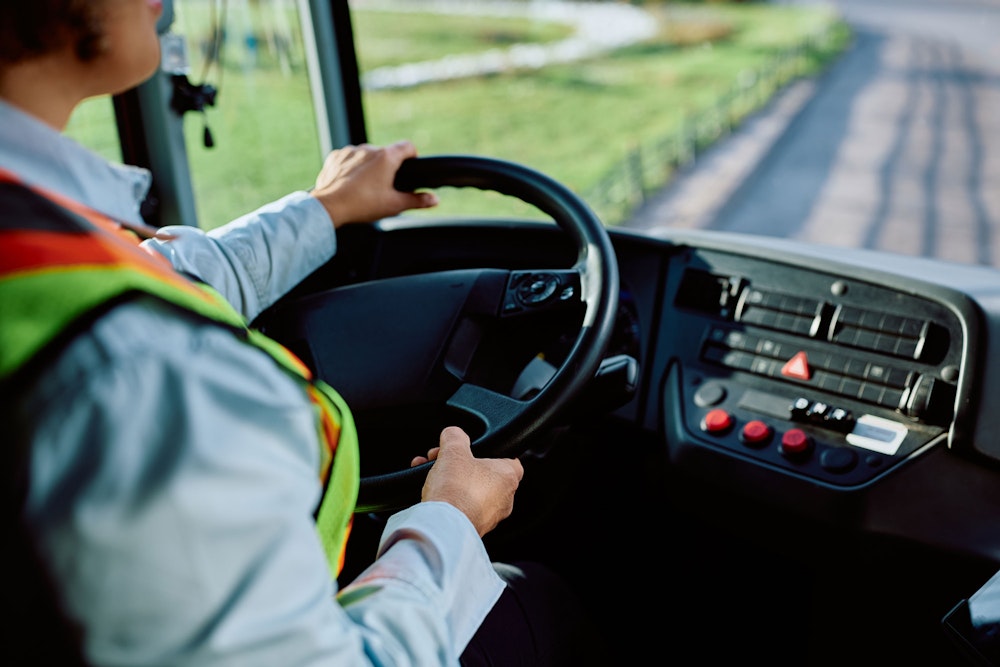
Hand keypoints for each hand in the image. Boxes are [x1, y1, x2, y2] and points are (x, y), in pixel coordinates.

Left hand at [311, 140, 438, 226]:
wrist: (330, 207)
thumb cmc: (362, 205)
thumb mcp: (394, 205)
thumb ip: (417, 200)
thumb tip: (434, 200)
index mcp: (386, 157)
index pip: (408, 146)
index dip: (412, 157)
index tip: (410, 168)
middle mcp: (369, 148)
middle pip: (386, 153)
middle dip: (388, 167)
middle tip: (385, 188)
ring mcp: (350, 151)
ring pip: (366, 156)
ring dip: (369, 167)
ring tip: (365, 189)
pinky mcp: (335, 157)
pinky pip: (349, 159)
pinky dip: (352, 169)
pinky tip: (350, 185)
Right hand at [412, 426, 523, 536]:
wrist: (444, 526)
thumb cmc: (456, 490)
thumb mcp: (453, 451)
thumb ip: (455, 436)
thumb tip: (453, 433)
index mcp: (508, 477)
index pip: (511, 459)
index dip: (493, 451)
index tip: (476, 450)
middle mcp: (505, 499)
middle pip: (485, 475)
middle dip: (461, 465)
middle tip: (444, 460)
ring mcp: (491, 516)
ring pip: (471, 492)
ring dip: (452, 481)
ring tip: (431, 474)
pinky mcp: (475, 528)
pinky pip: (463, 508)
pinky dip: (449, 500)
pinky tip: (432, 493)